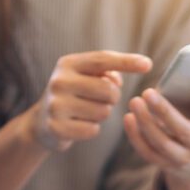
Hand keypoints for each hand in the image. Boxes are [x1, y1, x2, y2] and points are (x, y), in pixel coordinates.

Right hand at [21, 51, 152, 151]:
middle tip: (100, 100)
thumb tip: (118, 80)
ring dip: (101, 115)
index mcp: (68, 63)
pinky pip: (93, 130)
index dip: (127, 62)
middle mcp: (59, 81)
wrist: (41, 122)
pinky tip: (79, 125)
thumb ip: (106, 73)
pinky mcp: (56, 127)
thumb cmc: (73, 95)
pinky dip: (92, 129)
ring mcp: (55, 105)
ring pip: (103, 112)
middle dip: (112, 98)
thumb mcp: (85, 77)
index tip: (148, 65)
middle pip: (108, 90)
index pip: (102, 60)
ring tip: (85, 112)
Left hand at [124, 68, 189, 189]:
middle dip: (163, 111)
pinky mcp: (165, 165)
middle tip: (147, 92)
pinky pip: (147, 152)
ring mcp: (182, 159)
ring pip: (160, 143)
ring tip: (134, 102)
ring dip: (145, 123)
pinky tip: (128, 118)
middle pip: (181, 129)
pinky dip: (136, 136)